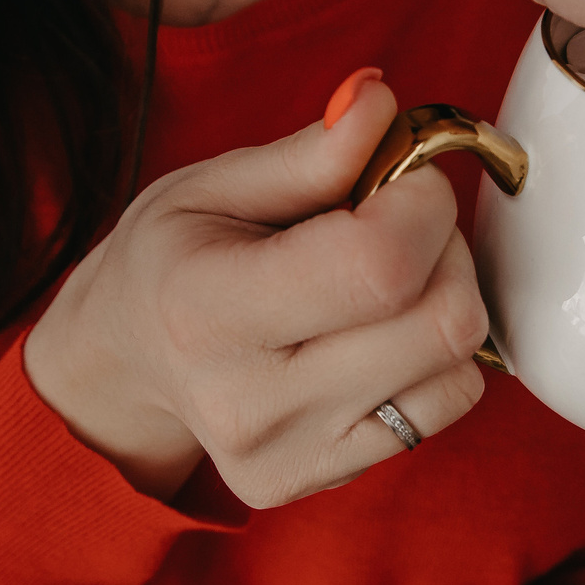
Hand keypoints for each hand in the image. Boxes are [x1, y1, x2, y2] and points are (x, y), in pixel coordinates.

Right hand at [22, 75, 488, 507]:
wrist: (126, 364)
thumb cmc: (172, 261)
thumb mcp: (214, 185)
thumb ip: (310, 152)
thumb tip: (381, 102)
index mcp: (206, 311)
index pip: (377, 266)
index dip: (422, 202)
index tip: (402, 173)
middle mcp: (249, 403)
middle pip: (440, 321)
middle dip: (445, 243)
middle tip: (397, 219)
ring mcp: (290, 455)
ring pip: (458, 367)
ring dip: (447, 299)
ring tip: (384, 276)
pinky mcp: (325, 482)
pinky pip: (447, 406)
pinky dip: (436, 355)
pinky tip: (379, 330)